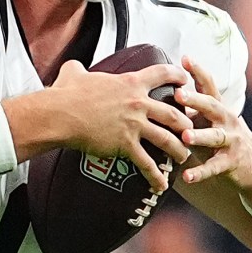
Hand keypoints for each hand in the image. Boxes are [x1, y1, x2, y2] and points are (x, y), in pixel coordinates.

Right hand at [39, 59, 189, 193]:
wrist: (61, 114)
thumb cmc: (66, 94)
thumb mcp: (74, 73)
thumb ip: (79, 69)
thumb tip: (73, 67)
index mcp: (130, 83)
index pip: (162, 74)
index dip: (177, 77)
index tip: (186, 82)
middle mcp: (138, 103)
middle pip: (173, 113)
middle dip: (186, 124)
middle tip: (191, 131)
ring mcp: (134, 125)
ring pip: (166, 139)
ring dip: (178, 150)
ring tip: (184, 158)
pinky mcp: (126, 144)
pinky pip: (146, 163)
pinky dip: (155, 175)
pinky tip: (161, 185)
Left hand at [173, 56, 251, 197]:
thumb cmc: (223, 138)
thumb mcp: (210, 121)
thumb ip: (191, 110)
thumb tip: (159, 94)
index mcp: (218, 108)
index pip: (209, 86)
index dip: (198, 72)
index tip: (185, 58)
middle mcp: (226, 120)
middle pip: (212, 107)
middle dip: (195, 100)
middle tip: (178, 94)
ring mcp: (231, 141)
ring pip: (215, 136)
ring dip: (200, 136)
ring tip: (185, 137)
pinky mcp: (230, 163)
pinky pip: (214, 168)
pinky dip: (200, 173)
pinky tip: (186, 177)